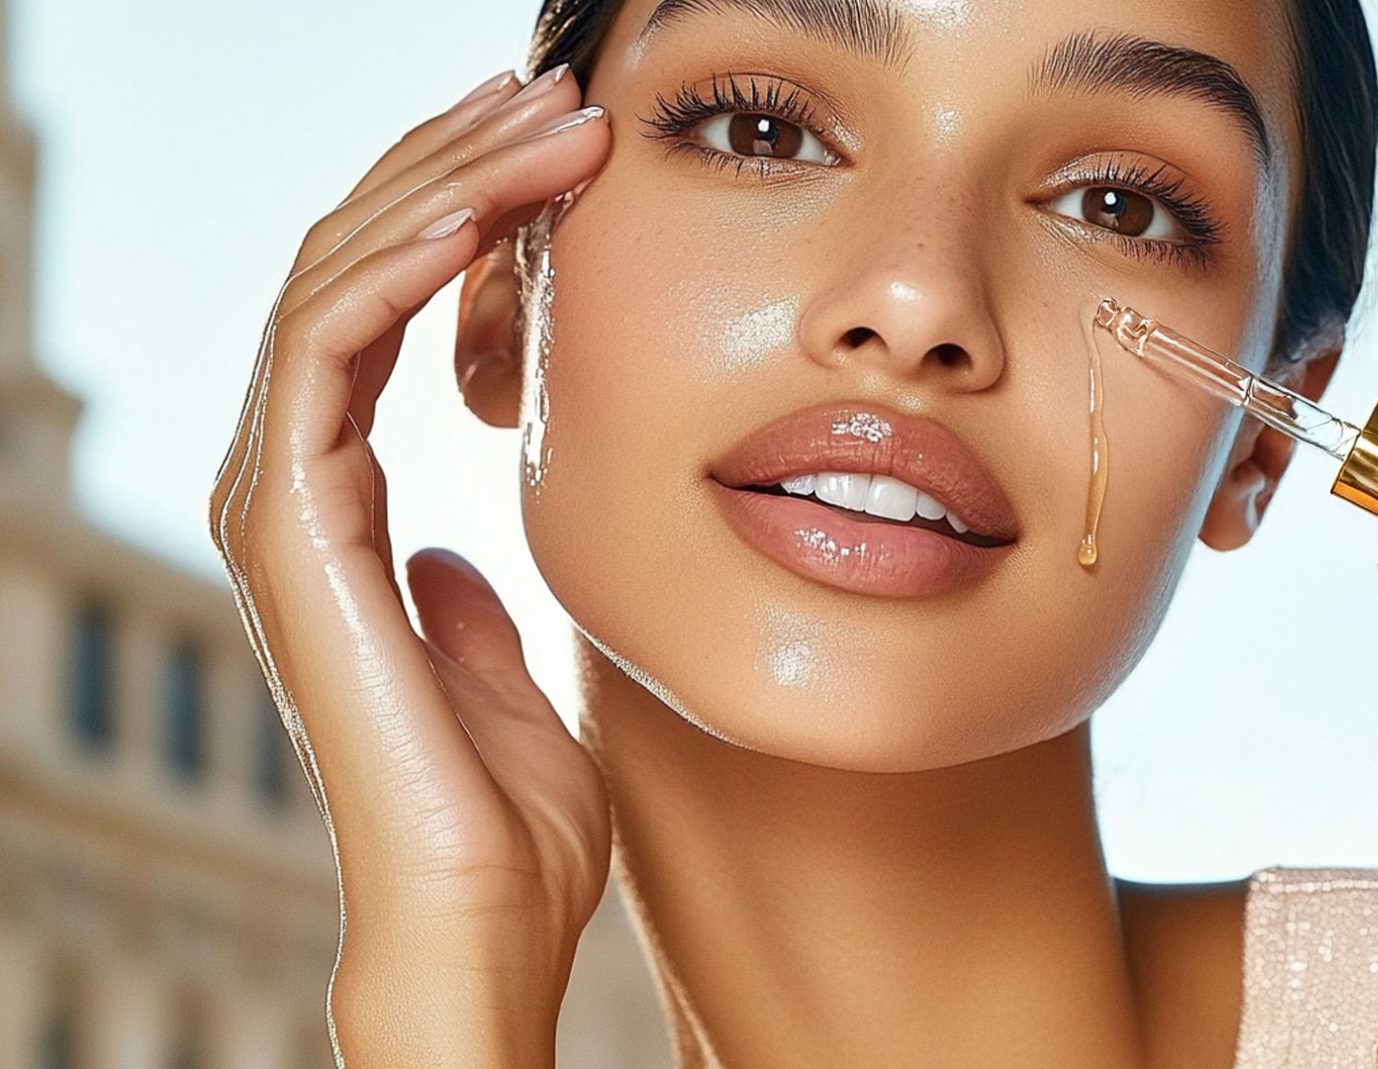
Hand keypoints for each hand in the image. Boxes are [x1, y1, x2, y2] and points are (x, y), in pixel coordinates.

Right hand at [205, 65, 612, 1066]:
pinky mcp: (293, 528)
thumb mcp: (508, 670)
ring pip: (332, 280)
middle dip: (450, 164)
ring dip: (438, 182)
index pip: (379, 311)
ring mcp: (280, 504)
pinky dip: (396, 262)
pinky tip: (478, 205)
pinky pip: (324, 346)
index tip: (557, 151)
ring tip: (543, 116)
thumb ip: (470, 601)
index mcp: (342, 509)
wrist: (484, 919)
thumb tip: (458, 553)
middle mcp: (294, 489)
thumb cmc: (509, 818)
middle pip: (350, 270)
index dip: (457, 216)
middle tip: (550, 89)